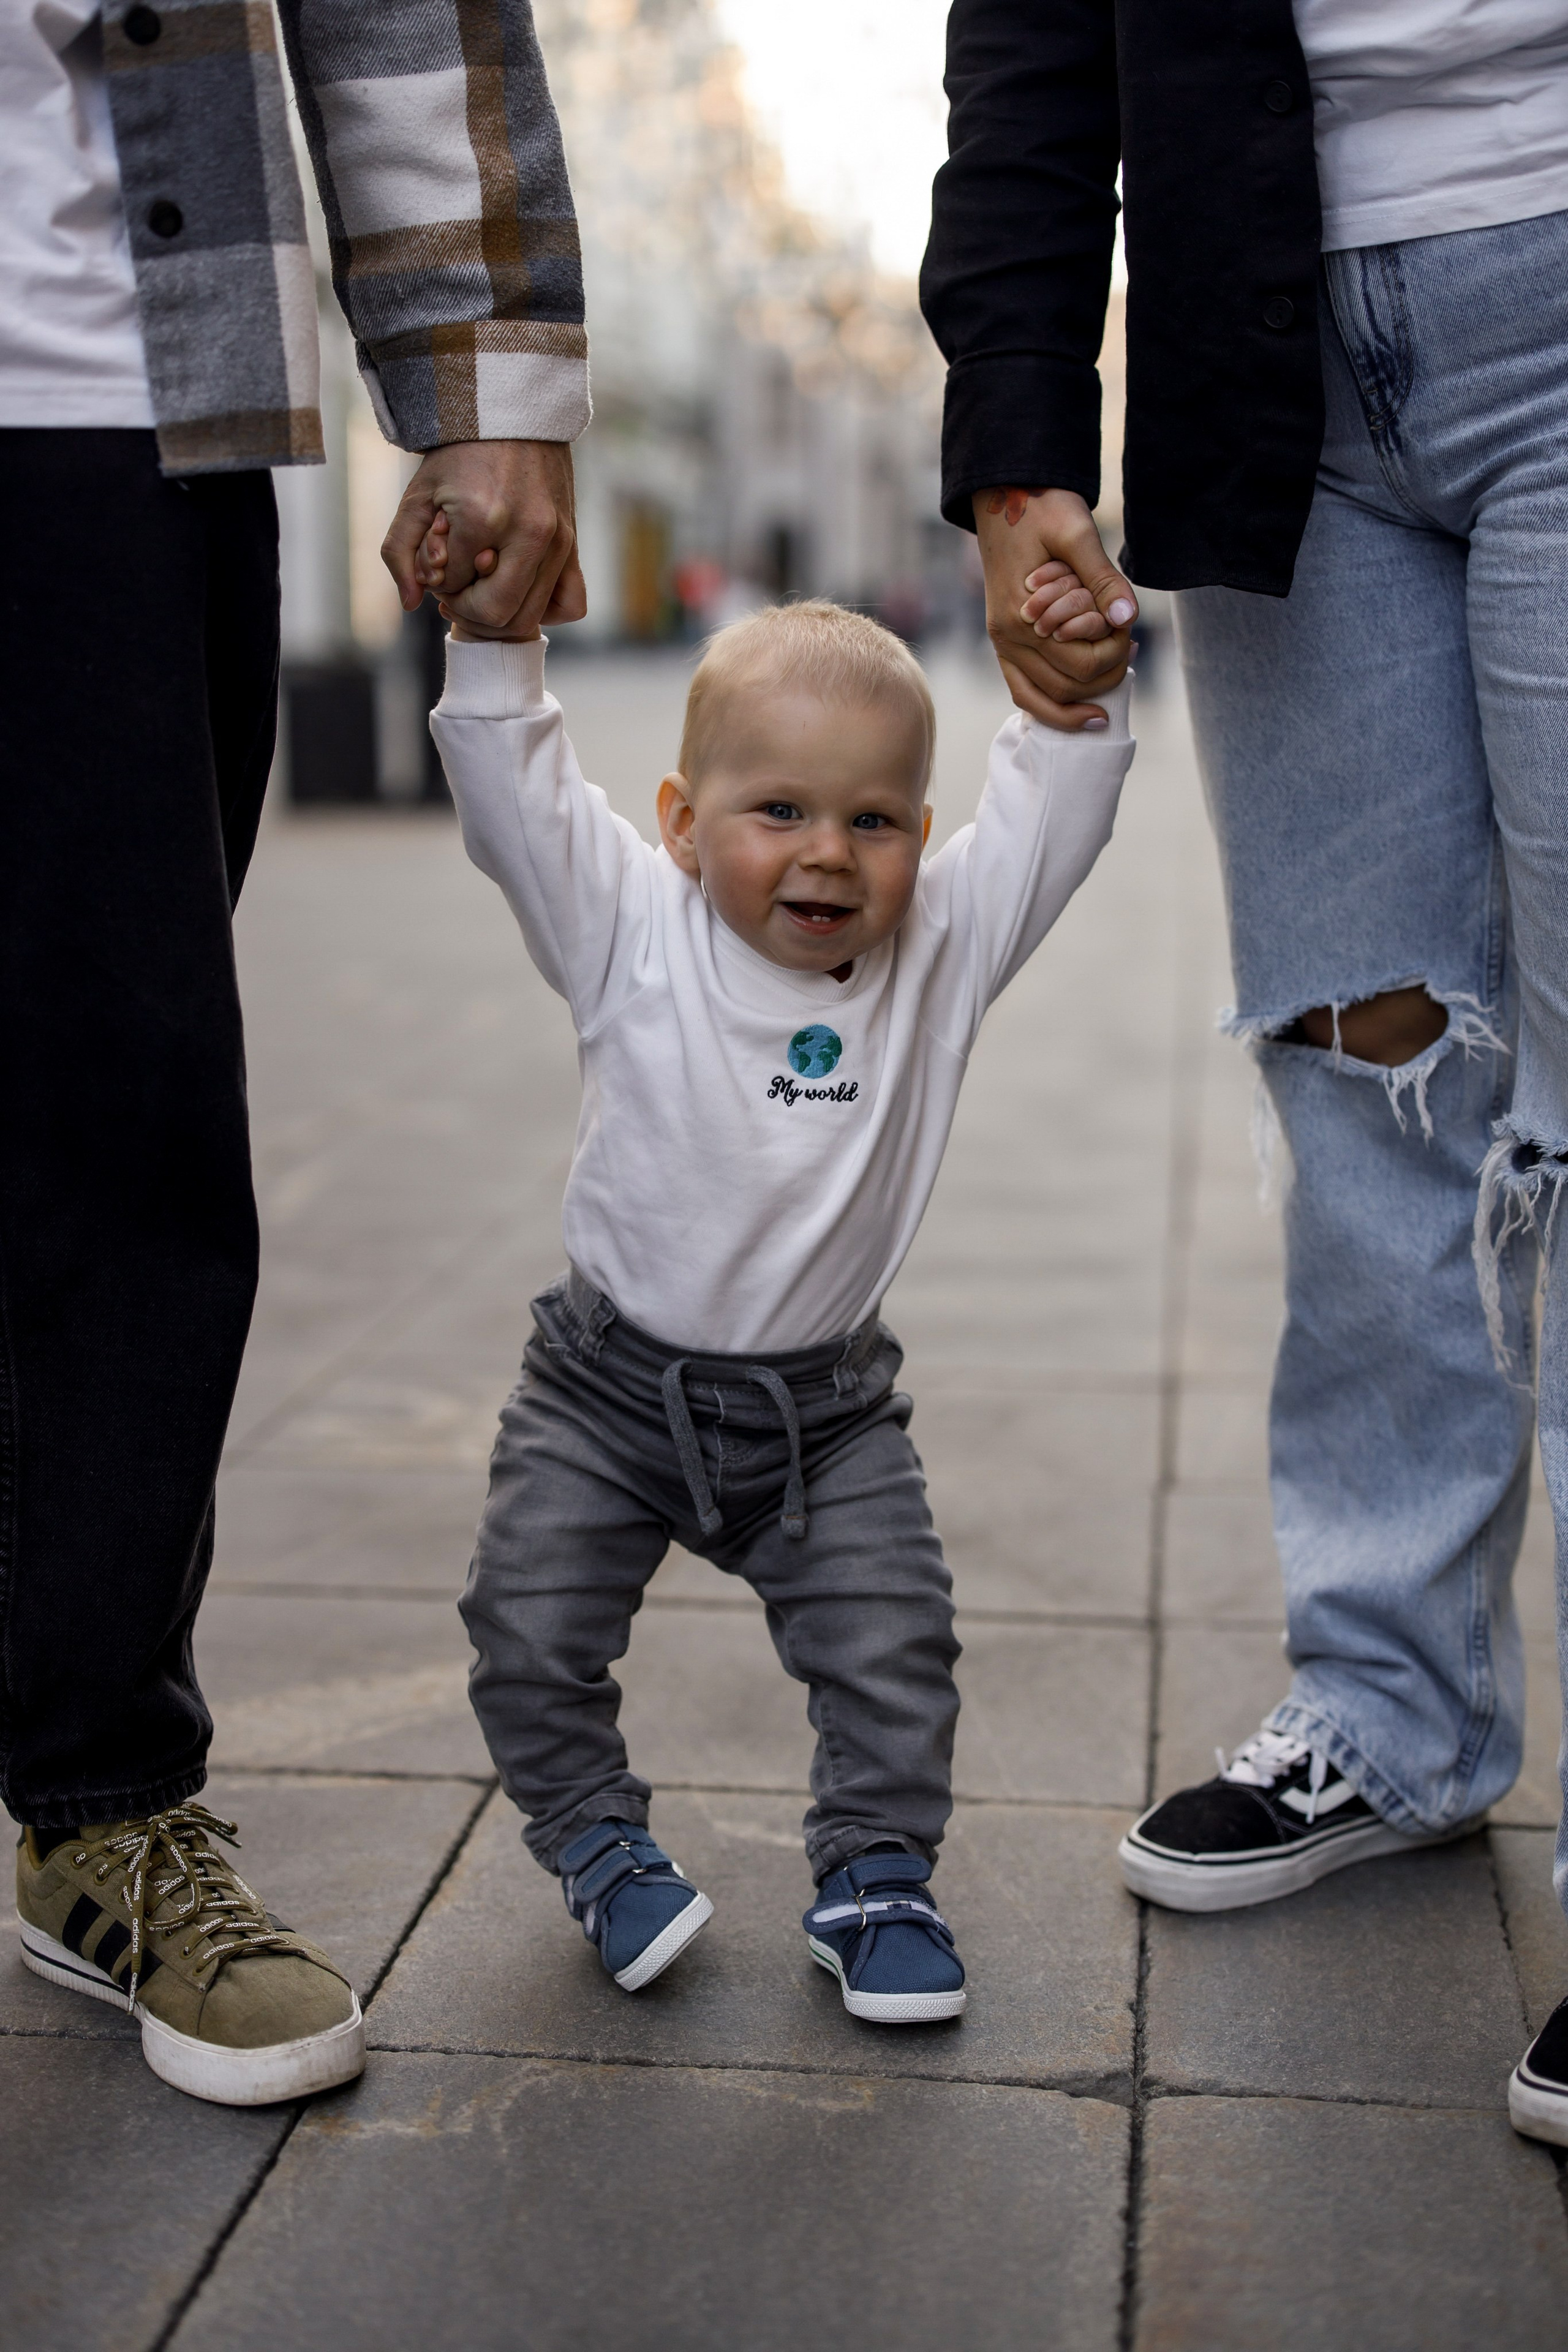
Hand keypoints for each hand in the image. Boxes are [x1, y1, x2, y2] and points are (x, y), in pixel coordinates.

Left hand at [382, 440, 586, 638]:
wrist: (513, 416)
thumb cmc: (460, 454)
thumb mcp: (418, 495)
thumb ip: (400, 551)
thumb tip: (410, 604)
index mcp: (481, 518)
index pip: (453, 587)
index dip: (437, 582)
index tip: (437, 558)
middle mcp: (526, 533)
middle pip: (494, 613)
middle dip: (467, 606)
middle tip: (458, 582)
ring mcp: (557, 541)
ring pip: (527, 617)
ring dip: (499, 612)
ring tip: (484, 585)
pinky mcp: (573, 543)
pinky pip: (570, 604)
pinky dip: (544, 611)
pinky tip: (520, 590)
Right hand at [972, 488, 1136, 731]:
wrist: (1006, 493)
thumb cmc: (1043, 507)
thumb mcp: (1077, 532)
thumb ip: (1103, 578)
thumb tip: (1126, 619)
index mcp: (1023, 616)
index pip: (1081, 665)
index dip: (1114, 654)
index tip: (1129, 630)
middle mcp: (1008, 638)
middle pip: (1066, 688)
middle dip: (1104, 675)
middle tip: (1129, 648)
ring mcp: (1002, 642)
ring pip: (1041, 699)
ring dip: (1081, 698)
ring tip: (1114, 673)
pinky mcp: (1004, 640)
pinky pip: (1024, 690)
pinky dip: (1052, 704)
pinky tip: (1082, 703)